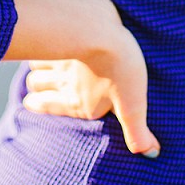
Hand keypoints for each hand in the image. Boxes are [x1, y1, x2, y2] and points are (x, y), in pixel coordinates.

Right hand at [23, 25, 160, 157]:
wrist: (102, 31)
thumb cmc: (121, 69)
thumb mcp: (133, 106)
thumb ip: (138, 132)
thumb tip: (152, 154)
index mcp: (76, 103)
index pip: (43, 106)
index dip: (36, 103)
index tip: (32, 101)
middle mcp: (61, 83)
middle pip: (35, 85)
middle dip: (37, 86)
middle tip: (43, 83)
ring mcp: (57, 60)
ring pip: (35, 68)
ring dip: (40, 67)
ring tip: (48, 65)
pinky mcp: (59, 37)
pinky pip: (42, 44)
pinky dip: (43, 46)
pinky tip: (52, 43)